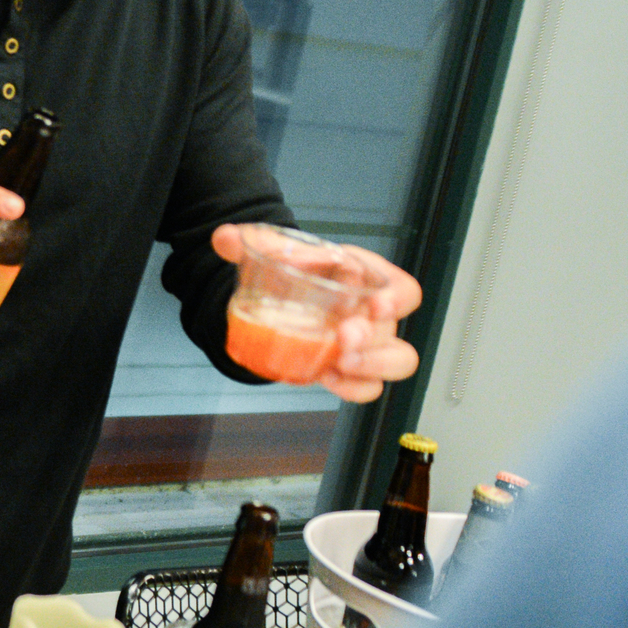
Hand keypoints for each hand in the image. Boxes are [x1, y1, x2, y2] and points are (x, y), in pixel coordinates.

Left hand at [211, 224, 421, 402]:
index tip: (377, 303)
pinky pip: (368, 387)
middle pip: (394, 332)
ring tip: (338, 365)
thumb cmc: (299, 267)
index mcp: (367, 278)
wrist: (288, 288)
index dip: (397, 298)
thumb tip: (224, 238)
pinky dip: (353, 389)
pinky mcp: (352, 368)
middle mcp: (373, 314)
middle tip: (343, 338)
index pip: (403, 289)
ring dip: (371, 367)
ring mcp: (366, 345)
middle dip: (374, 340)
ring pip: (396, 363)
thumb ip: (254, 241)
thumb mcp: (280, 250)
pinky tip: (328, 378)